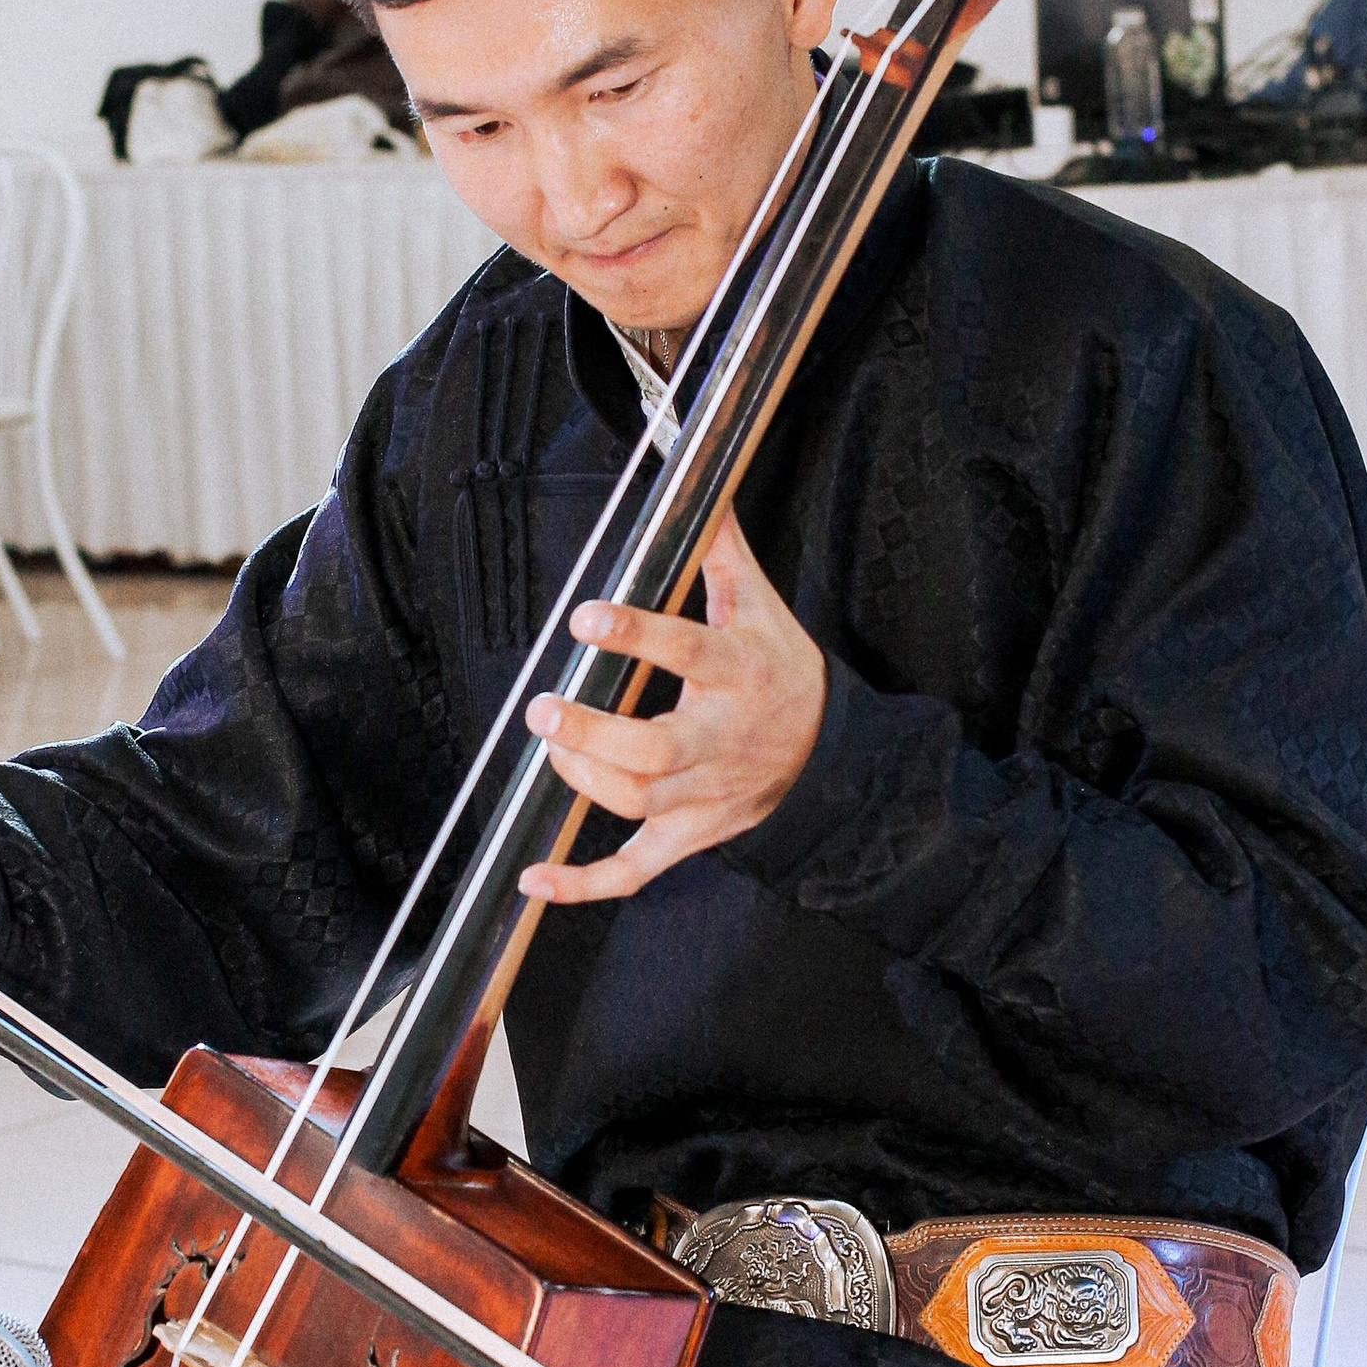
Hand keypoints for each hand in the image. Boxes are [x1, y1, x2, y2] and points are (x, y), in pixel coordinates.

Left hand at [520, 512, 826, 908]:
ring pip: (639, 803)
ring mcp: (707, 794)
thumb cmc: (782, 672)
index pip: (688, 651)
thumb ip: (721, 549)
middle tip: (544, 706)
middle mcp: (722, 740)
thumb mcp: (761, 607)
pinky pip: (638, 870)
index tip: (586, 618)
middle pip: (654, 750)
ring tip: (550, 741)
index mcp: (739, 673)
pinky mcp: (693, 834)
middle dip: (593, 733)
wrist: (831, 757)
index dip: (637, 636)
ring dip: (584, 779)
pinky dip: (585, 883)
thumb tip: (696, 483)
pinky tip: (535, 877)